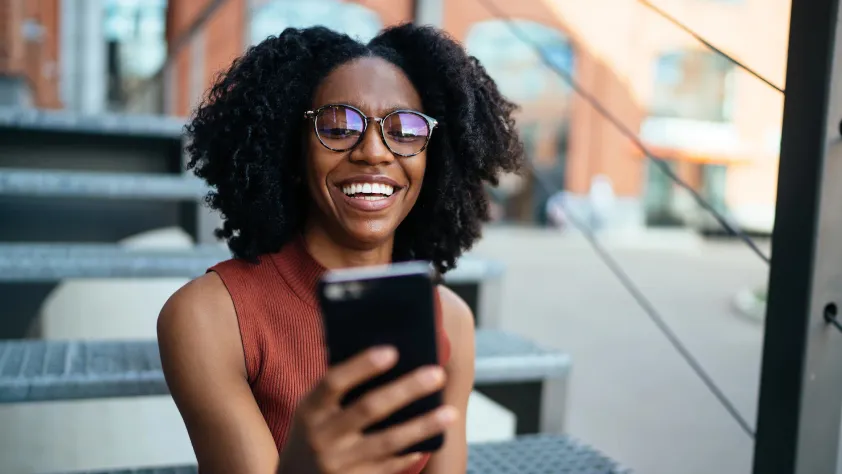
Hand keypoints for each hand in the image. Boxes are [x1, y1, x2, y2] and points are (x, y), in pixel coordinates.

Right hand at [277, 346, 456, 473]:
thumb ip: (340, 389)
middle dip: (406, 390)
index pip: (334, 381)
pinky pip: (389, 466)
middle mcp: (321, 436)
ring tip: (450, 413)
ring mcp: (337, 463)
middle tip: (437, 374)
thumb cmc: (315, 432)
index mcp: (309, 409)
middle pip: (368, 408)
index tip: (393, 351)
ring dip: (422, 426)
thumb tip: (389, 356)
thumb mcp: (314, 411)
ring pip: (387, 441)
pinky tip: (431, 440)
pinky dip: (411, 451)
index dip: (362, 365)